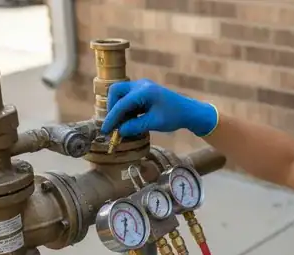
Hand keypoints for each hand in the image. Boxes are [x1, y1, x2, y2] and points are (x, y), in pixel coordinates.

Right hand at [100, 79, 217, 137]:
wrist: (188, 111)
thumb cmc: (174, 116)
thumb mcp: (154, 123)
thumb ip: (135, 126)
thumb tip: (119, 131)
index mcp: (144, 91)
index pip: (121, 104)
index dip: (111, 118)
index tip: (105, 131)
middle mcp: (141, 85)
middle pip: (116, 91)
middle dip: (113, 107)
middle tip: (116, 124)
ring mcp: (142, 86)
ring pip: (120, 93)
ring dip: (119, 108)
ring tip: (124, 124)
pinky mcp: (143, 91)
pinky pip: (128, 96)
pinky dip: (126, 107)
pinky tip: (130, 119)